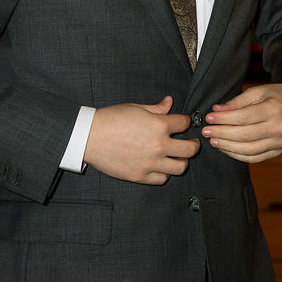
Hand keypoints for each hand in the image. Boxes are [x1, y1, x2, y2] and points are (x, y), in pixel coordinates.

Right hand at [84, 96, 199, 184]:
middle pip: (190, 149)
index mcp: (158, 125)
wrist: (88, 137)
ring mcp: (150, 163)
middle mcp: (158, 146)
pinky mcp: (140, 176)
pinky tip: (160, 166)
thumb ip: (156, 108)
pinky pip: (162, 179)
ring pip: (180, 167)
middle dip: (193, 144)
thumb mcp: (135, 108)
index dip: (185, 122)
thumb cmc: (110, 120)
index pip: (184, 123)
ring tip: (177, 157)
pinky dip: (164, 173)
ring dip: (181, 161)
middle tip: (191, 143)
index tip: (183, 123)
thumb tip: (169, 102)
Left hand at [202, 83, 281, 163]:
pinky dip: (238, 156)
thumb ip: (238, 101)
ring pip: (248, 150)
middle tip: (206, 131)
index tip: (209, 117)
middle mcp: (278, 128)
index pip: (243, 117)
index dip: (224, 119)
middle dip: (222, 134)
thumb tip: (216, 110)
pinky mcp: (278, 152)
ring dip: (227, 147)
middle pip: (244, 135)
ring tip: (213, 140)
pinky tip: (226, 148)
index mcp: (274, 110)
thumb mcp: (259, 91)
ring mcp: (279, 143)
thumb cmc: (278, 96)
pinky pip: (255, 158)